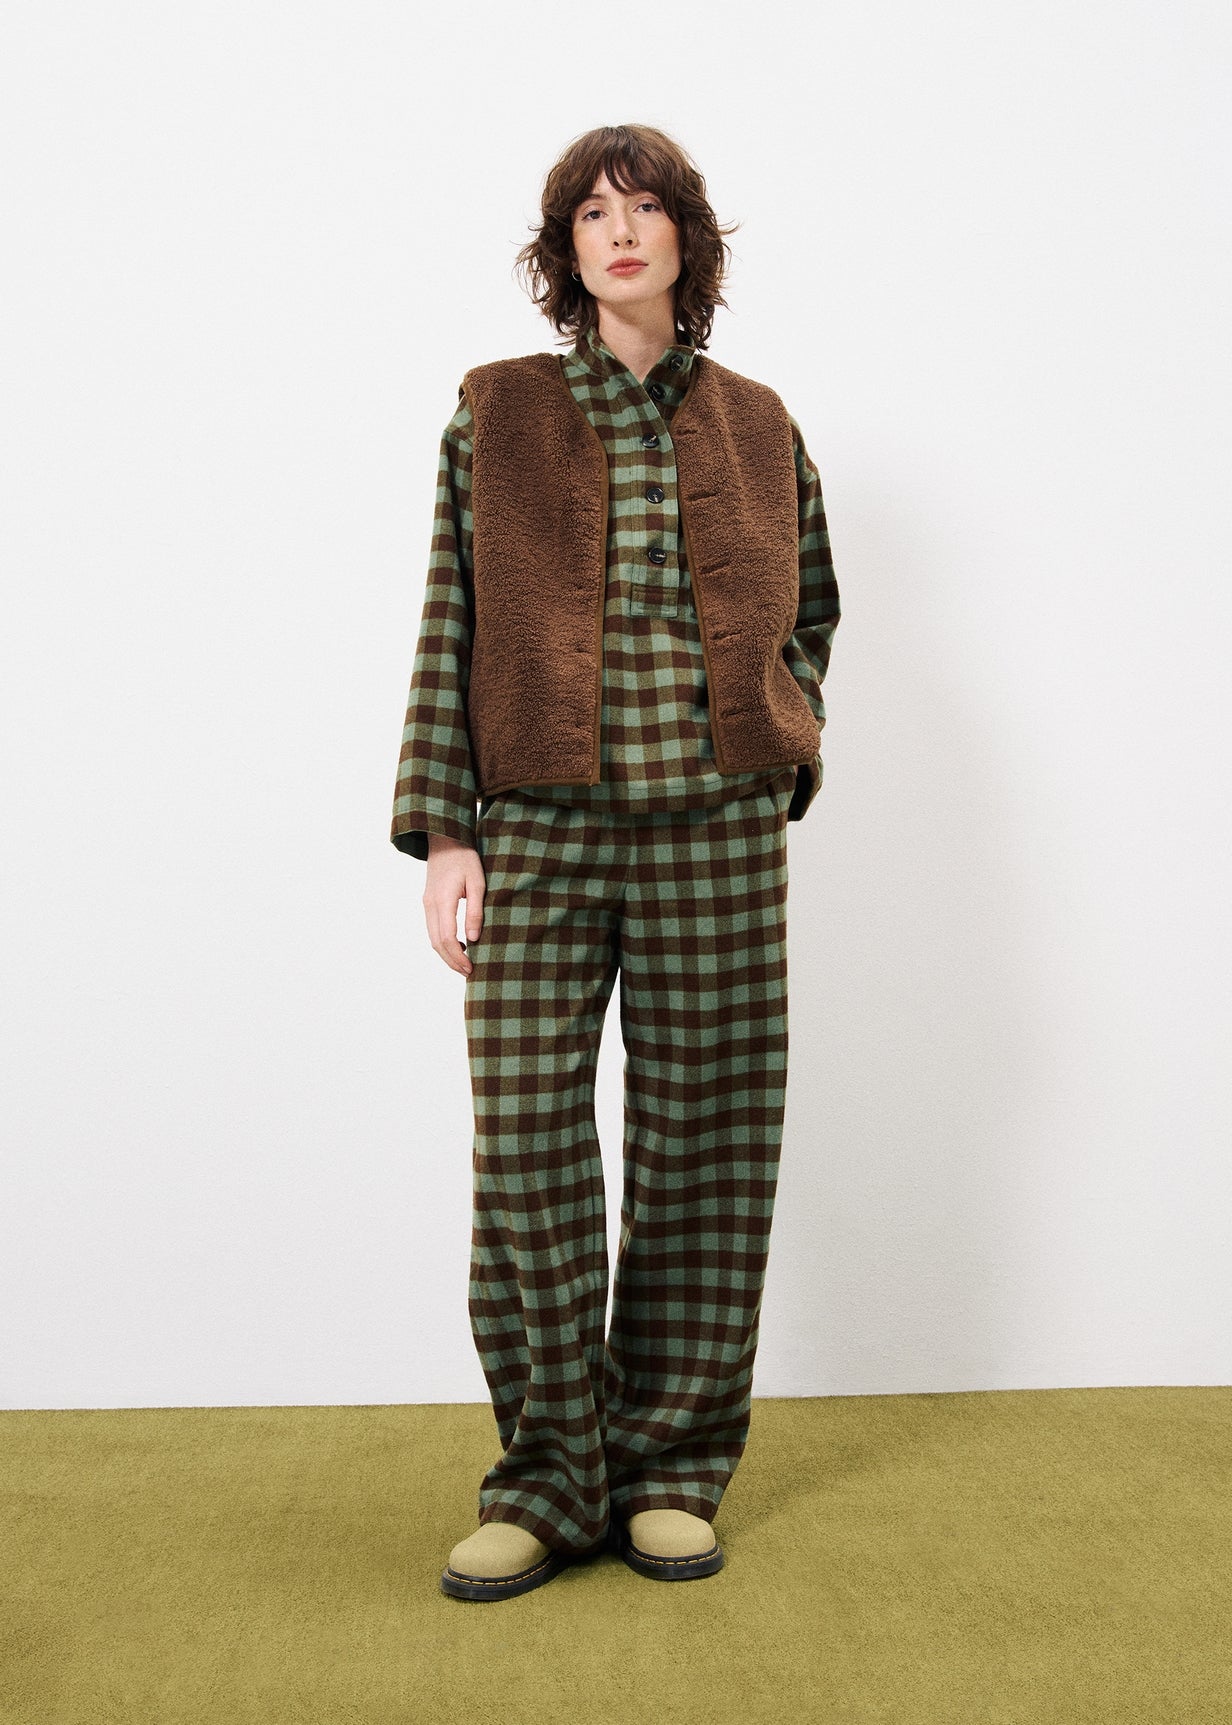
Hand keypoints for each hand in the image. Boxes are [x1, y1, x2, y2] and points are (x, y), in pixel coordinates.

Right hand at [423, 834, 484, 975]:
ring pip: (432, 938)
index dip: (458, 957)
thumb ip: (475, 910)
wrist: (444, 839)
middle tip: (469, 972)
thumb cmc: (465, 858)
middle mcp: (430, 905)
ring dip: (446, 954)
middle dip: (451, 961)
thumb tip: (474, 939)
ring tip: (464, 964)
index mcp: (442, 900)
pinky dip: (443, 942)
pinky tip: (459, 945)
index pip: (447, 938)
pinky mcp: (428, 902)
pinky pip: (433, 929)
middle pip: (437, 943)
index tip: (471, 968)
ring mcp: (426, 904)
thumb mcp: (477, 882)